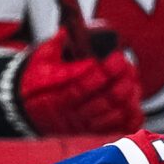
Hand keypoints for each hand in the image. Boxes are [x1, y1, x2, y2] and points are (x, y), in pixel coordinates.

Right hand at [7, 26, 141, 136]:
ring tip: (130, 76)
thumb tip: (66, 31)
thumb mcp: (41, 59)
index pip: (81, 85)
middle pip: (103, 100)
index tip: (111, 56)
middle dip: (118, 79)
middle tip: (123, 62)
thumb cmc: (37, 81)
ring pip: (113, 114)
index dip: (99, 71)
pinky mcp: (93, 132)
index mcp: (57, 94)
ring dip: (127, 94)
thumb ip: (56, 45)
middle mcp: (72, 112)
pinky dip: (130, 115)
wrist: (29, 110)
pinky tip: (134, 99)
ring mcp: (84, 124)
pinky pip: (118, 128)